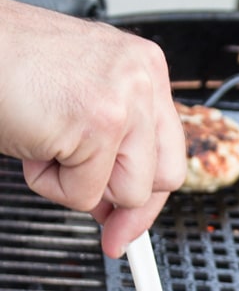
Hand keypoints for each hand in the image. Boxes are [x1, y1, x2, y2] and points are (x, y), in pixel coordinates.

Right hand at [0, 0, 186, 257]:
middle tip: (105, 223)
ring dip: (79, 186)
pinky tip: (32, 145)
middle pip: (166, 177)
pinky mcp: (100, 123)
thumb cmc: (9, 67)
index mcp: (143, 68)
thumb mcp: (79, 98)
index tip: (130, 223)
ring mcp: (126, 100)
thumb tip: (118, 206)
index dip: (149, 194)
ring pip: (129, 192)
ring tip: (47, 147)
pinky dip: (49, 183)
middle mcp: (143, 78)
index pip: (169, 150)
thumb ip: (112, 143)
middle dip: (129, 207)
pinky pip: (84, 194)